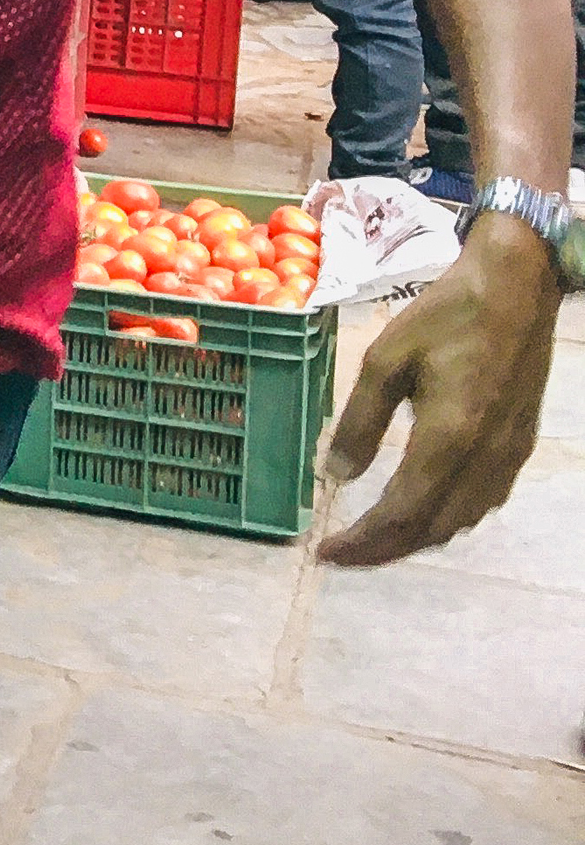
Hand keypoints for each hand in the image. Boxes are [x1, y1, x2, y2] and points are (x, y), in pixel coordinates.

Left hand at [319, 220, 561, 564]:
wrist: (517, 290)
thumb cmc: (445, 316)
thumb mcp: (386, 359)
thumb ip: (360, 420)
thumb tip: (337, 476)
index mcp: (450, 437)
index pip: (403, 513)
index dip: (363, 542)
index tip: (325, 554)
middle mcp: (486, 457)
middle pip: (434, 528)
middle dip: (385, 549)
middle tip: (343, 554)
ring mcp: (509, 454)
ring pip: (462, 520)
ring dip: (416, 537)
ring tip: (373, 536)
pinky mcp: (519, 444)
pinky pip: (483, 501)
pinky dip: (446, 517)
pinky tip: (422, 507)